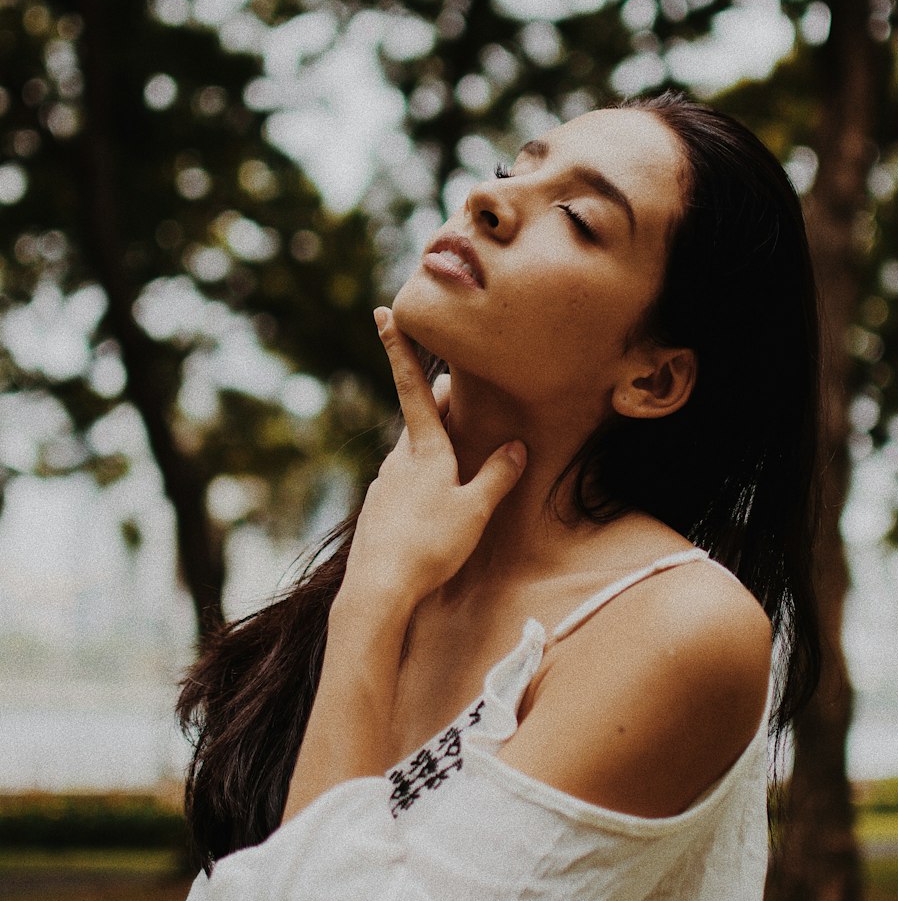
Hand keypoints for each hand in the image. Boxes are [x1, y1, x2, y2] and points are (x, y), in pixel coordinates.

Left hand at [343, 308, 526, 604]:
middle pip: (418, 420)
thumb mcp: (475, 510)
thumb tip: (516, 446)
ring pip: (411, 453)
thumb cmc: (431, 545)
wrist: (378, 588)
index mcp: (423, 450)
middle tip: (456, 394)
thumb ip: (498, 476)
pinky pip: (403, 483)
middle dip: (437, 404)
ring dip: (433, 448)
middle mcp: (397, 460)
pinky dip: (421, 481)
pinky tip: (432, 506)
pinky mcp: (378, 510)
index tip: (382, 313)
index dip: (398, 349)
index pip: (411, 388)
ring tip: (457, 459)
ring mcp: (383, 485)